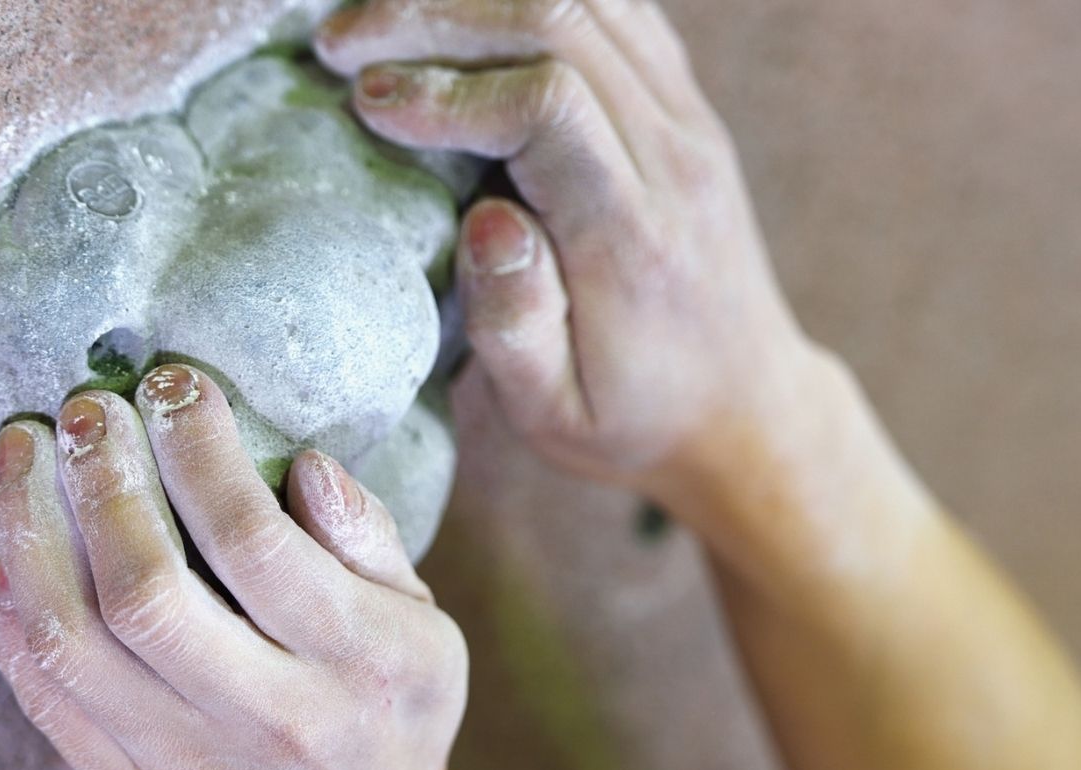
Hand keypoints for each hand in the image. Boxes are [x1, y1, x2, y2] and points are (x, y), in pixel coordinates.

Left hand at [0, 364, 466, 769]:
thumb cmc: (392, 705)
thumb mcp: (424, 626)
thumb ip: (370, 541)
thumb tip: (307, 467)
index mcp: (353, 662)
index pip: (255, 543)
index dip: (201, 452)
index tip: (176, 385)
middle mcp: (266, 718)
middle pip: (148, 595)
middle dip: (104, 482)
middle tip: (87, 408)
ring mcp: (188, 760)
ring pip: (73, 643)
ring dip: (30, 532)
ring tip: (21, 451)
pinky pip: (45, 699)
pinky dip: (10, 618)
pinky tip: (8, 548)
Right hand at [317, 0, 820, 497]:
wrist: (743, 407)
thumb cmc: (631, 418)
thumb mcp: (556, 415)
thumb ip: (516, 327)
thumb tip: (486, 219)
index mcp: (634, 239)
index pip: (548, 107)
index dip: (448, 91)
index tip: (364, 105)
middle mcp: (674, 158)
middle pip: (561, 23)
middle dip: (435, 16)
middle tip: (337, 44)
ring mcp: (689, 119)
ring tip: (381, 21)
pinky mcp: (685, 102)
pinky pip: (615, 8)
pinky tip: (460, 17)